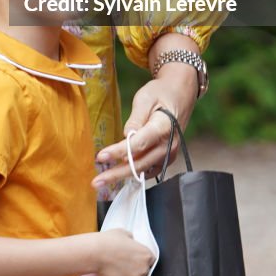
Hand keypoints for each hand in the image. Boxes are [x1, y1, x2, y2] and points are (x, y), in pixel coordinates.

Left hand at [92, 58, 198, 188]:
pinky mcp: (167, 158)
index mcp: (163, 127)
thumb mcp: (145, 98)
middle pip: (140, 164)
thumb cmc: (160, 93)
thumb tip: (125, 137)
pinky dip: (134, 174)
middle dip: (116, 174)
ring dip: (123, 176)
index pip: (138, 144)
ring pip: (143, 170)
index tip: (100, 157)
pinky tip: (118, 175)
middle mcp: (168, 145)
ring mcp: (169, 154)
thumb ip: (135, 119)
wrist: (179, 95)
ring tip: (102, 181)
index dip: (118, 152)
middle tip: (96, 183)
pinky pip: (149, 170)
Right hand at [95, 229, 154, 275]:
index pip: (150, 260)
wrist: (96, 253)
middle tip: (124, 263)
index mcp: (146, 254)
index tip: (134, 258)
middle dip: (136, 268)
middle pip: (143, 271)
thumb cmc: (109, 241)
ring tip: (117, 269)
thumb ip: (132, 240)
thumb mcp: (124, 233)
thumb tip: (132, 243)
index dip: (142, 259)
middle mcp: (144, 269)